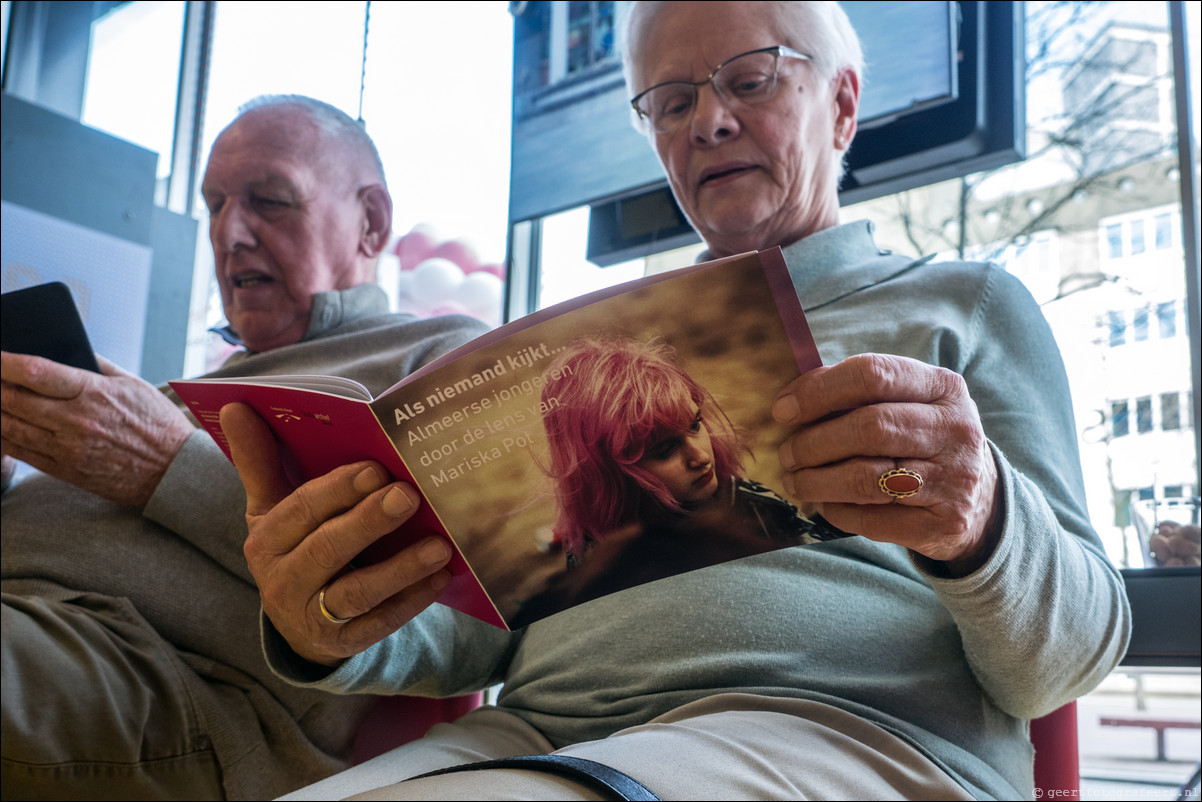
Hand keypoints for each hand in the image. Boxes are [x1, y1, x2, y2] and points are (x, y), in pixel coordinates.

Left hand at [0, 351, 194, 507]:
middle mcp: (76, 421)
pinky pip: (19, 452)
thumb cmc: (158, 425)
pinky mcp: (64, 470)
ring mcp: (67, 448)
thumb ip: (97, 365)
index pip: (35, 371)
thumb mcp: (133, 384)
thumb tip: (66, 349)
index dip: (3, 361)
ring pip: (9, 426)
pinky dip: (1, 437)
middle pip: (12, 399)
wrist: (174, 472)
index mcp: (94, 393)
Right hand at [222, 402, 452, 666]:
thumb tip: (236, 405)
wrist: (296, 624)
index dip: (337, 490)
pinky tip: (439, 579)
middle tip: (408, 495)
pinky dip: (409, 603)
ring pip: (356, 593)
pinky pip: (377, 625)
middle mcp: (283, 581)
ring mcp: (311, 617)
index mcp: (266, 541)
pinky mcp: (341, 645)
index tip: (375, 468)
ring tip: (439, 546)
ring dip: (399, 569)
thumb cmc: (294, 547)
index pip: (299, 511)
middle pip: (327, 550)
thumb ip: (260, 460)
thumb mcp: (271, 509)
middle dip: (368, 522)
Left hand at [772, 354, 1001, 575]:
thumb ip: (860, 395)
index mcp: (943, 387)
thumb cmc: (924, 441)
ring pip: (866, 479)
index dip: (819, 391)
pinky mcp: (944, 523)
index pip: (873, 375)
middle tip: (786, 454)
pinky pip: (873, 519)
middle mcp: (956, 430)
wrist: (982, 500)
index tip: (782, 410)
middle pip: (868, 428)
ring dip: (817, 481)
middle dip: (813, 442)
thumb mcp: (910, 405)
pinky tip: (825, 504)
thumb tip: (791, 400)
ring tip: (795, 480)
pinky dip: (838, 512)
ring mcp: (955, 479)